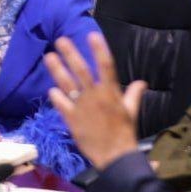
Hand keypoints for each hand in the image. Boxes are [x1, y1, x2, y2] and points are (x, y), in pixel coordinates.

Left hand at [43, 32, 145, 170]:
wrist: (115, 156)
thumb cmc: (124, 133)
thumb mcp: (131, 112)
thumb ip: (133, 95)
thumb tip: (142, 82)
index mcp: (111, 93)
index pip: (106, 66)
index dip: (99, 50)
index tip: (92, 35)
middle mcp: (95, 96)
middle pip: (81, 70)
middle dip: (71, 54)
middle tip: (61, 40)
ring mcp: (81, 107)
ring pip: (67, 84)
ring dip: (57, 69)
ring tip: (49, 56)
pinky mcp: (71, 118)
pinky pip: (61, 103)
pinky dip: (56, 95)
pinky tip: (51, 89)